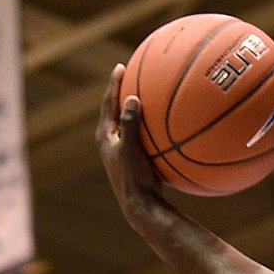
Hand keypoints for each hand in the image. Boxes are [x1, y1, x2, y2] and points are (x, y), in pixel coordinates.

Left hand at [97, 68, 166, 217]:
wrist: (140, 206)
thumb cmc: (134, 178)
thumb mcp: (130, 149)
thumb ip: (130, 123)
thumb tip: (132, 98)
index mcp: (105, 136)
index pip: (108, 103)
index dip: (114, 84)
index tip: (121, 66)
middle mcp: (111, 141)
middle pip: (117, 110)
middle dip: (124, 92)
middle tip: (132, 74)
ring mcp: (122, 151)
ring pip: (129, 123)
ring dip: (138, 109)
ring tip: (149, 94)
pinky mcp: (135, 160)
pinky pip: (143, 136)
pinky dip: (152, 127)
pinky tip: (168, 124)